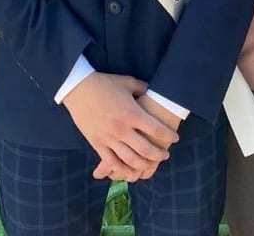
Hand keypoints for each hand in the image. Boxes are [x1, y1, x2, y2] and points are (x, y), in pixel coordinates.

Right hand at [62, 73, 178, 181]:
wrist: (78, 89)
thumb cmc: (104, 84)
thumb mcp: (128, 82)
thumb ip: (142, 88)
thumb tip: (152, 92)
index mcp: (132, 113)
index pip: (155, 129)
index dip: (168, 135)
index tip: (175, 138)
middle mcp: (122, 129)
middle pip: (145, 149)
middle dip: (158, 155)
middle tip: (165, 155)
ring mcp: (109, 139)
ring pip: (130, 160)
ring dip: (143, 165)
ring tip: (151, 164)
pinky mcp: (97, 144)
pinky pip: (111, 162)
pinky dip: (121, 169)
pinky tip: (129, 171)